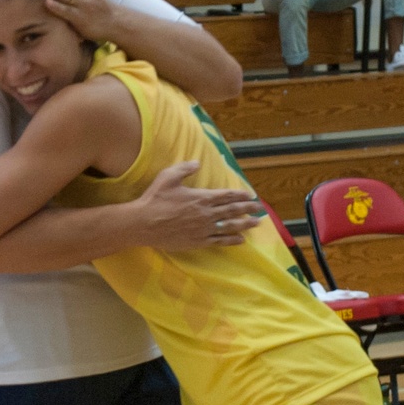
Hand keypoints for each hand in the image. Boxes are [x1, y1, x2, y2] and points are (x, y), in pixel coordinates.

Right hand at [134, 162, 262, 249]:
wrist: (144, 223)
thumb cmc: (155, 199)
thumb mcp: (168, 177)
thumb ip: (184, 168)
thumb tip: (198, 162)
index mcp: (201, 197)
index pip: (226, 195)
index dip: (240, 195)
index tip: (251, 196)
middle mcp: (206, 213)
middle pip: (232, 210)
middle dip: (247, 209)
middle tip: (259, 209)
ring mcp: (203, 229)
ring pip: (229, 226)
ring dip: (244, 224)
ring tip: (256, 224)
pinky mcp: (198, 241)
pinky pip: (219, 241)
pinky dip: (231, 240)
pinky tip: (240, 240)